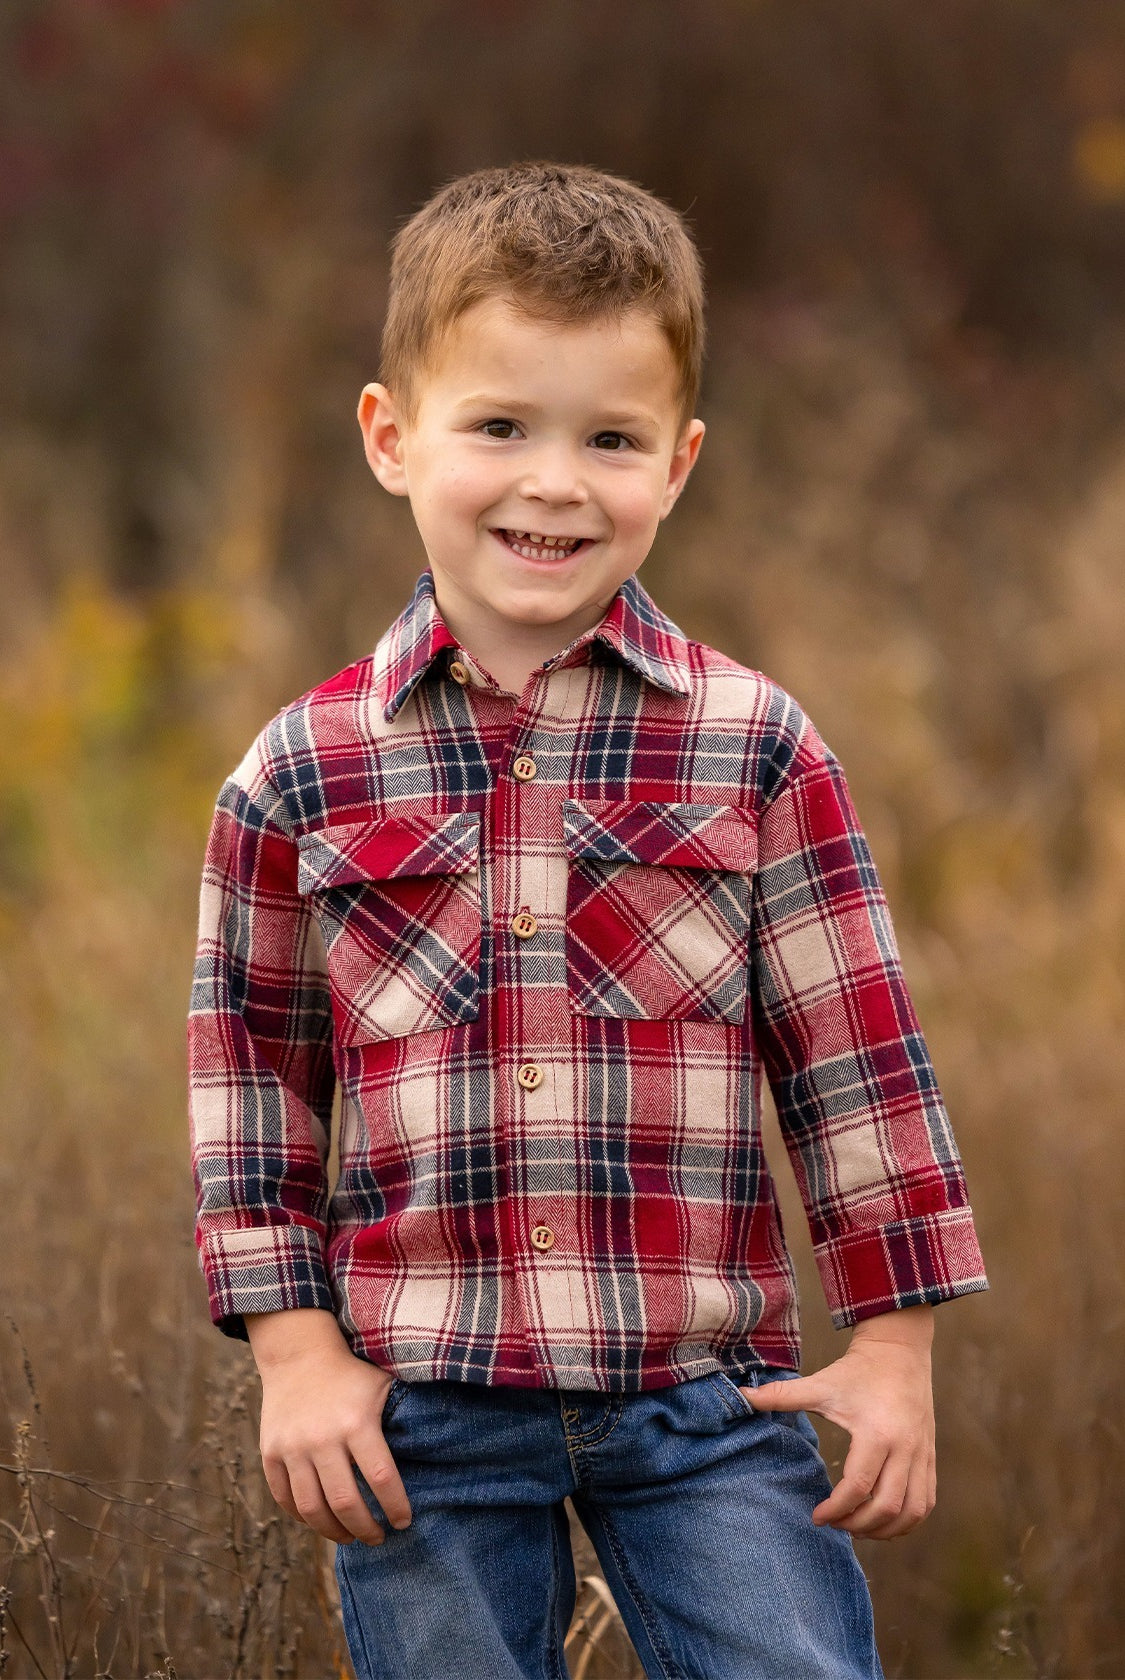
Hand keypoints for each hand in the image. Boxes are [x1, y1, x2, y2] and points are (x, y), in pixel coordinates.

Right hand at [245, 1308, 411, 1545]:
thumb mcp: (383, 1387)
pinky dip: (302, 1517)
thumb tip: (440, 1449)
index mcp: (357, 1423)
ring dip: (333, 1532)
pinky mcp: (270, 1453)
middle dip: (365, 1529)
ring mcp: (293, 1447)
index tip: (404, 1522)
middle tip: (377, 1539)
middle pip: (345, 1502)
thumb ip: (404, 1418)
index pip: (382, 1478)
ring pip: (312, 1508)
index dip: (395, 1506)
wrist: (299, 1356)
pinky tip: (320, 1521)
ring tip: (349, 1537)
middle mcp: (322, 1438)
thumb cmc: (351, 1376)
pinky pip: (284, 1498)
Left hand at [742, 1305, 935, 1539]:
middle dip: (858, 1524)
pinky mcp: (929, 1457)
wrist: (899, 1351)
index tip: (816, 1516)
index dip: (836, 1509)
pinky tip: (884, 1521)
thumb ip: (781, 1395)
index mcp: (876, 1434)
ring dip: (885, 1529)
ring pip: (912, 1511)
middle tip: (835, 1524)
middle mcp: (905, 1449)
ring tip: (858, 1528)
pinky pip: (926, 1502)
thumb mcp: (820, 1384)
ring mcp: (922, 1455)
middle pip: (887, 1507)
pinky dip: (907, 1521)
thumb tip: (741, 1396)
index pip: (858, 1488)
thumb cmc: (857, 1371)